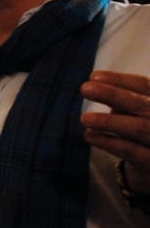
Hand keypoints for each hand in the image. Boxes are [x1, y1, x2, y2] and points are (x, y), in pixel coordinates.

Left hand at [81, 70, 149, 191]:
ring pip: (138, 128)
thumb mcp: (133, 111)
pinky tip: (89, 135)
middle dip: (112, 94)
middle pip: (141, 104)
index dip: (119, 80)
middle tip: (85, 88)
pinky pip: (131, 151)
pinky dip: (108, 142)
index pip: (144, 85)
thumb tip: (95, 87)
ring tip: (84, 118)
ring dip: (109, 121)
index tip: (93, 76)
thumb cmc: (139, 130)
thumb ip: (122, 101)